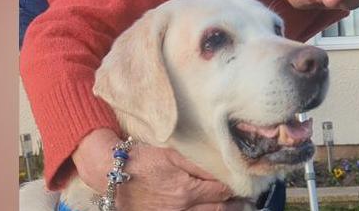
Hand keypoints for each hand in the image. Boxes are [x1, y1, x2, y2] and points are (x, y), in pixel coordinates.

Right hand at [72, 128, 249, 209]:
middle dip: (233, 203)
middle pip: (217, 209)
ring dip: (221, 210)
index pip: (220, 190)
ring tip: (236, 206)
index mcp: (187, 190)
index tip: (244, 179)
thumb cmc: (141, 159)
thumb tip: (221, 165)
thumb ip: (197, 161)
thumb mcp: (171, 153)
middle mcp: (182, 208)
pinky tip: (209, 208)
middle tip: (247, 198)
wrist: (111, 173)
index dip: (234, 184)